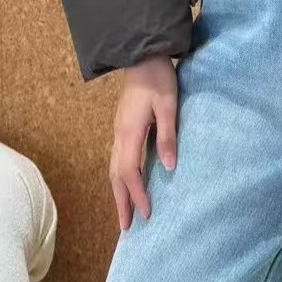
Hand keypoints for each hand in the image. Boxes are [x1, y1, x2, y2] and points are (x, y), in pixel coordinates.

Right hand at [110, 56, 178, 230]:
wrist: (142, 53)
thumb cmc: (158, 78)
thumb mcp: (168, 106)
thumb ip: (167, 136)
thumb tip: (169, 167)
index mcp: (129, 133)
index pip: (130, 173)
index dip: (137, 195)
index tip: (147, 214)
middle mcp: (119, 136)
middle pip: (116, 177)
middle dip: (121, 202)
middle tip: (126, 227)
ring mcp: (117, 132)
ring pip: (113, 170)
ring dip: (119, 193)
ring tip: (125, 213)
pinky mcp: (121, 129)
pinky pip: (117, 161)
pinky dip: (120, 179)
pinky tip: (127, 186)